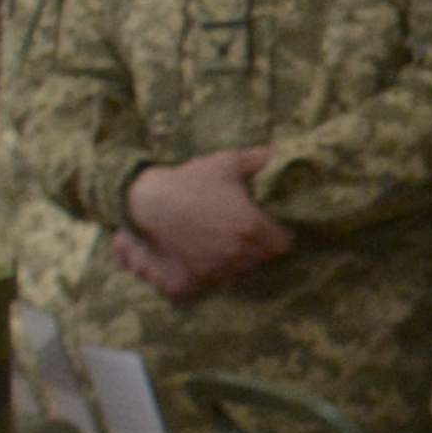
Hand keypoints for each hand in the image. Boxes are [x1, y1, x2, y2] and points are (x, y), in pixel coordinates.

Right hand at [118, 145, 292, 299]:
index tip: (274, 230)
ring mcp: (215, 267)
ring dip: (242, 261)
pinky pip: (216, 282)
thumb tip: (280, 149)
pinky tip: (214, 259)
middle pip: (263, 260)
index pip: (282, 245)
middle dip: (262, 248)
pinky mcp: (195, 276)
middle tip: (253, 237)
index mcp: (250, 226)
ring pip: (241, 272)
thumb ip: (258, 159)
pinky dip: (219, 273)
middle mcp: (236, 252)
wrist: (149, 201)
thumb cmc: (191, 180)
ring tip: (234, 247)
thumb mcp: (227, 163)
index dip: (280, 237)